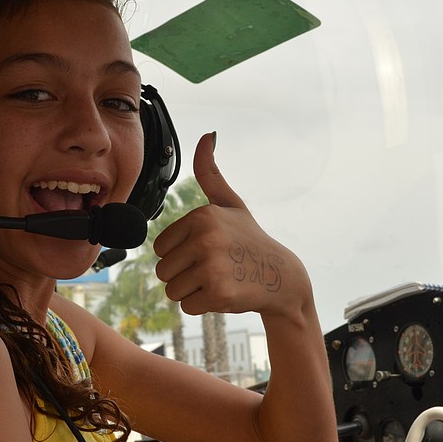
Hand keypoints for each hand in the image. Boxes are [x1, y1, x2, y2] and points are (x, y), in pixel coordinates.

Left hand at [153, 132, 313, 317]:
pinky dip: (203, 306)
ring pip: (172, 290)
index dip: (179, 255)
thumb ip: (210, 174)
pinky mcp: (219, 294)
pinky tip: (225, 294)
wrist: (282, 278)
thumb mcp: (230, 204)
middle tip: (213, 269)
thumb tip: (206, 135)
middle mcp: (206, 238)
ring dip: (192, 291)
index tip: (206, 251)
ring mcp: (213, 267)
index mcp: (202, 216)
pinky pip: (187, 306)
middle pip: (162, 271)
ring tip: (219, 280)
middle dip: (183, 275)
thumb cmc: (250, 239)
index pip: (160, 248)